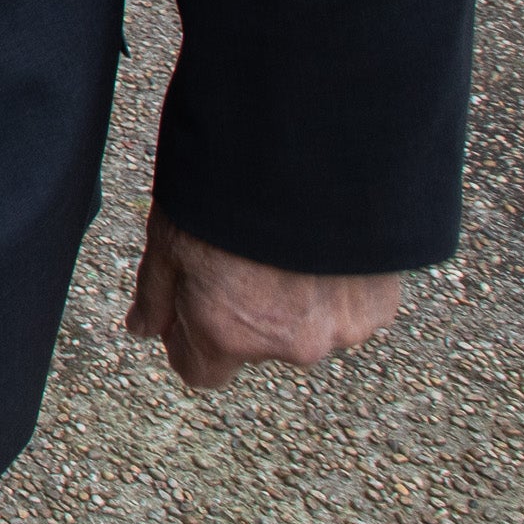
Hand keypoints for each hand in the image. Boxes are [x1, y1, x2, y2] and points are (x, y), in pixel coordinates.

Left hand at [122, 207, 402, 387]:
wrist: (315, 149)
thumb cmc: (230, 186)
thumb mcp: (170, 236)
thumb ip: (156, 295)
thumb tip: (143, 329)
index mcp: (228, 332)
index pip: (202, 373)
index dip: (190, 339)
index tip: (192, 307)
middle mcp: (287, 344)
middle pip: (254, 345)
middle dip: (246, 311)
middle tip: (245, 255)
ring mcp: (341, 328)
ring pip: (306, 326)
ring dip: (296, 299)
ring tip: (287, 243)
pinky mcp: (381, 306)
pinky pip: (349, 306)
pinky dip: (338, 285)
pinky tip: (323, 241)